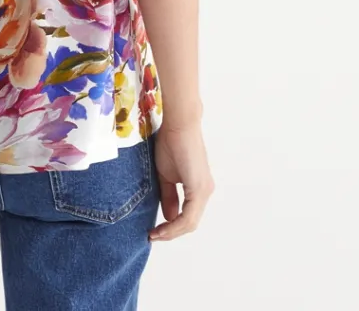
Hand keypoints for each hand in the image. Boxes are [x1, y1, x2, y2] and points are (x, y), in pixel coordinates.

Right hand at [150, 121, 213, 240]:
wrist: (177, 124)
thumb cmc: (170, 143)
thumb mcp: (166, 175)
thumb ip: (169, 196)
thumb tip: (168, 217)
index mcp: (198, 188)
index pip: (186, 217)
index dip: (170, 228)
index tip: (153, 232)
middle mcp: (205, 191)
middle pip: (190, 223)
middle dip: (171, 233)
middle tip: (153, 236)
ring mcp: (204, 190)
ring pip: (190, 222)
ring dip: (172, 232)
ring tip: (156, 234)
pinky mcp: (200, 188)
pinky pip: (189, 215)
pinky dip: (175, 225)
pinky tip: (163, 227)